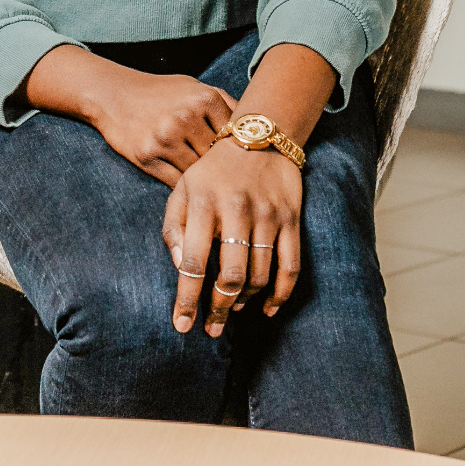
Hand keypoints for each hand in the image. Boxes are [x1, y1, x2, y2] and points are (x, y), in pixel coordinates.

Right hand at [33, 50, 235, 186]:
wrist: (113, 93)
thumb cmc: (161, 92)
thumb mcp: (196, 87)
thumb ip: (226, 104)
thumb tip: (261, 128)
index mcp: (205, 98)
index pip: (236, 136)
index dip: (243, 155)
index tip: (248, 168)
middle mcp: (186, 117)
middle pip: (219, 158)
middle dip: (226, 173)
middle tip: (235, 188)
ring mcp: (165, 138)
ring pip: (199, 174)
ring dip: (206, 185)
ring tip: (214, 193)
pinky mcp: (147, 156)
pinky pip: (176, 182)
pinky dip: (185, 190)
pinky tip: (191, 192)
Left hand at [161, 133, 303, 332]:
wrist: (261, 137)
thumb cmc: (213, 171)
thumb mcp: (182, 189)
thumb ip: (173, 228)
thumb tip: (179, 268)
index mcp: (203, 205)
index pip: (192, 262)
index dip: (186, 298)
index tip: (182, 326)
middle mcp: (236, 211)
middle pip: (230, 275)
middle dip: (219, 308)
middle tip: (212, 327)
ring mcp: (267, 216)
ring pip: (259, 275)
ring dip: (245, 301)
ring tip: (233, 308)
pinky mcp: (291, 219)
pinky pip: (290, 266)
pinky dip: (280, 294)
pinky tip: (269, 309)